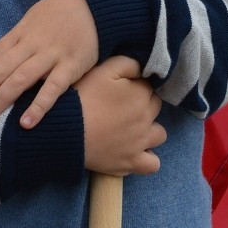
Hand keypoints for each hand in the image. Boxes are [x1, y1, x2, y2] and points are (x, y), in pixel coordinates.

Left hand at [0, 0, 97, 129]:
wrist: (93, 4)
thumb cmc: (58, 15)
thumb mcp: (32, 20)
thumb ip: (16, 41)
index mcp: (20, 33)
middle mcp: (31, 44)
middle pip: (1, 70)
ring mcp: (51, 54)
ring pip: (20, 78)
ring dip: (0, 100)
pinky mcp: (71, 65)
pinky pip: (53, 88)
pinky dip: (39, 105)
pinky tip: (26, 123)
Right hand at [76, 56, 164, 176]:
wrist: (68, 129)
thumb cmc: (85, 95)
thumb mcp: (105, 69)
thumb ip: (129, 63)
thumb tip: (143, 68)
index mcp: (141, 94)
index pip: (149, 86)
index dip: (136, 85)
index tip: (122, 89)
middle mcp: (146, 118)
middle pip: (155, 107)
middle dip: (144, 104)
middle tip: (124, 106)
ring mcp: (141, 143)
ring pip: (159, 134)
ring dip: (150, 130)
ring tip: (132, 128)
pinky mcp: (132, 162)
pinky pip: (153, 164)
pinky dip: (148, 158)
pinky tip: (136, 150)